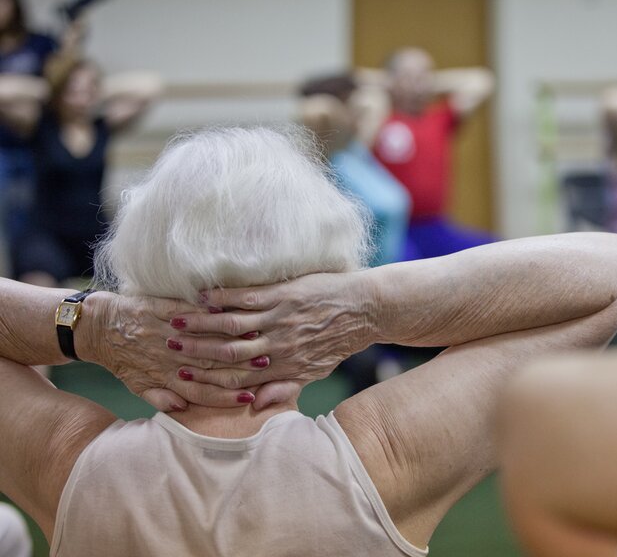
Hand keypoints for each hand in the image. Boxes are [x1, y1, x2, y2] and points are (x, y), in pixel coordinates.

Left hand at [82, 292, 259, 411]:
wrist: (97, 328)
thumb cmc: (122, 358)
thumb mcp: (138, 386)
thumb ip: (162, 398)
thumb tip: (184, 409)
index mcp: (165, 379)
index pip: (201, 394)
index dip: (226, 397)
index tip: (249, 397)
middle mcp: (167, 359)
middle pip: (209, 366)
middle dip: (239, 366)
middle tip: (265, 364)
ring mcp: (164, 333)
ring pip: (203, 339)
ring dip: (231, 339)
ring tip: (256, 337)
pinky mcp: (160, 309)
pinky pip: (188, 312)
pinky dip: (209, 313)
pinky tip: (229, 312)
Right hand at [165, 272, 375, 408]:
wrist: (365, 310)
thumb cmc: (338, 342)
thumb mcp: (314, 372)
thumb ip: (283, 387)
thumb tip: (254, 405)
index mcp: (283, 366)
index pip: (238, 377)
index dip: (208, 379)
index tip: (181, 377)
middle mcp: (278, 344)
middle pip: (228, 352)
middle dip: (196, 351)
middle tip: (167, 347)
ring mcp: (280, 318)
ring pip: (233, 323)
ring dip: (202, 323)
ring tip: (177, 322)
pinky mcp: (284, 294)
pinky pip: (247, 296)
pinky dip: (223, 297)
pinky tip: (203, 295)